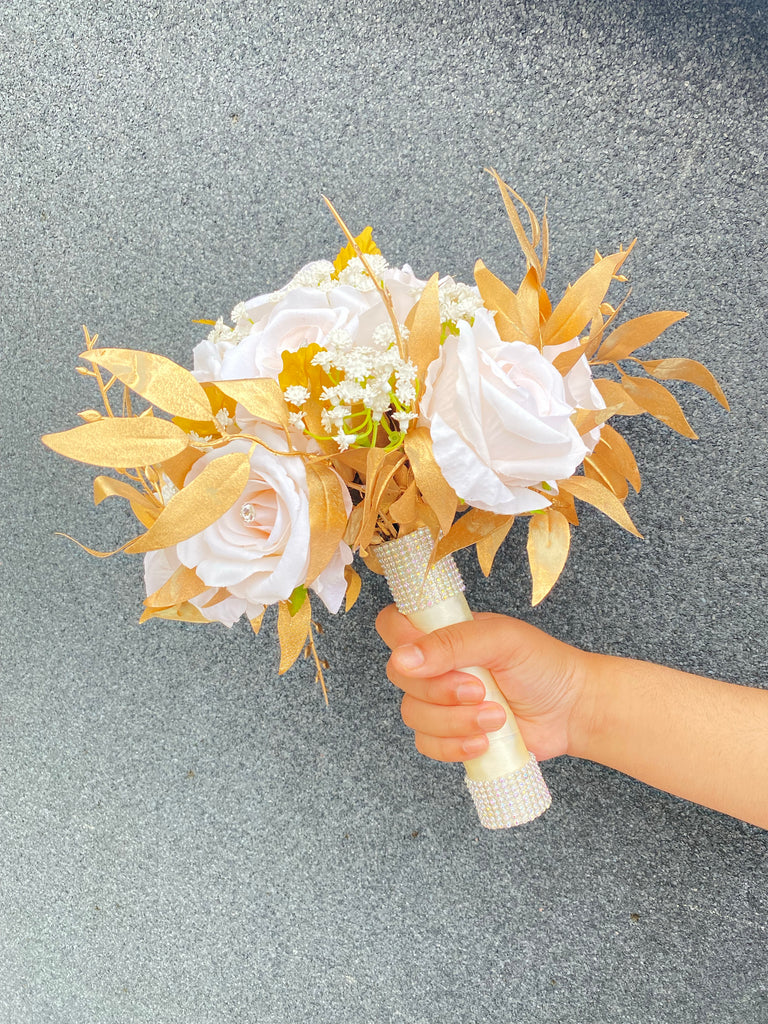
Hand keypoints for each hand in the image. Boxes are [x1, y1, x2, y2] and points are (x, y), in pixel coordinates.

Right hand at [375, 605, 592, 763]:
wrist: (571, 710)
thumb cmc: (542, 665)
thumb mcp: (501, 640)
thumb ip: (452, 643)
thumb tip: (404, 658)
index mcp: (444, 631)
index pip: (393, 626)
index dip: (401, 642)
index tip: (429, 657)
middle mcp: (436, 665)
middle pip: (398, 676)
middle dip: (440, 690)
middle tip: (480, 689)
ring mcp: (441, 701)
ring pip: (412, 714)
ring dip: (454, 721)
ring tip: (496, 716)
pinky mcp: (450, 734)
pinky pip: (427, 744)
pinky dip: (454, 746)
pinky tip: (484, 741)